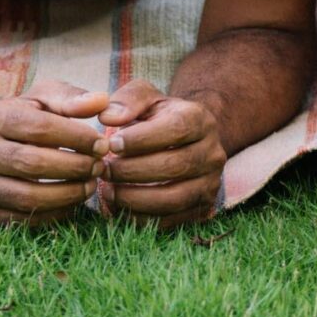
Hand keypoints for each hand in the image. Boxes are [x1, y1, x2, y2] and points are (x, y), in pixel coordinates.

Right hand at [0, 79, 107, 227]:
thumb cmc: (22, 119)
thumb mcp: (42, 99)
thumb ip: (71, 98)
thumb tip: (102, 102)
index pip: (41, 128)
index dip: (77, 138)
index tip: (102, 144)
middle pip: (33, 164)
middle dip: (75, 167)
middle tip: (99, 167)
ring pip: (29, 197)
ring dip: (68, 194)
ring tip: (91, 185)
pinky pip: (25, 220)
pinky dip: (55, 213)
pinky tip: (73, 201)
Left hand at [95, 81, 225, 229]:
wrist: (186, 140)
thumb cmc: (158, 116)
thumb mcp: (146, 97)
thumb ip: (127, 99)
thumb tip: (108, 117)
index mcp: (200, 119)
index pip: (175, 129)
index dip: (141, 139)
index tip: (111, 144)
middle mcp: (212, 152)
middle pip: (175, 166)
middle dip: (133, 171)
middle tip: (104, 171)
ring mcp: (211, 182)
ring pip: (175, 198)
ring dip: (136, 199)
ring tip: (108, 191)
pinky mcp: (202, 207)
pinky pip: (172, 220)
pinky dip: (142, 218)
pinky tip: (119, 207)